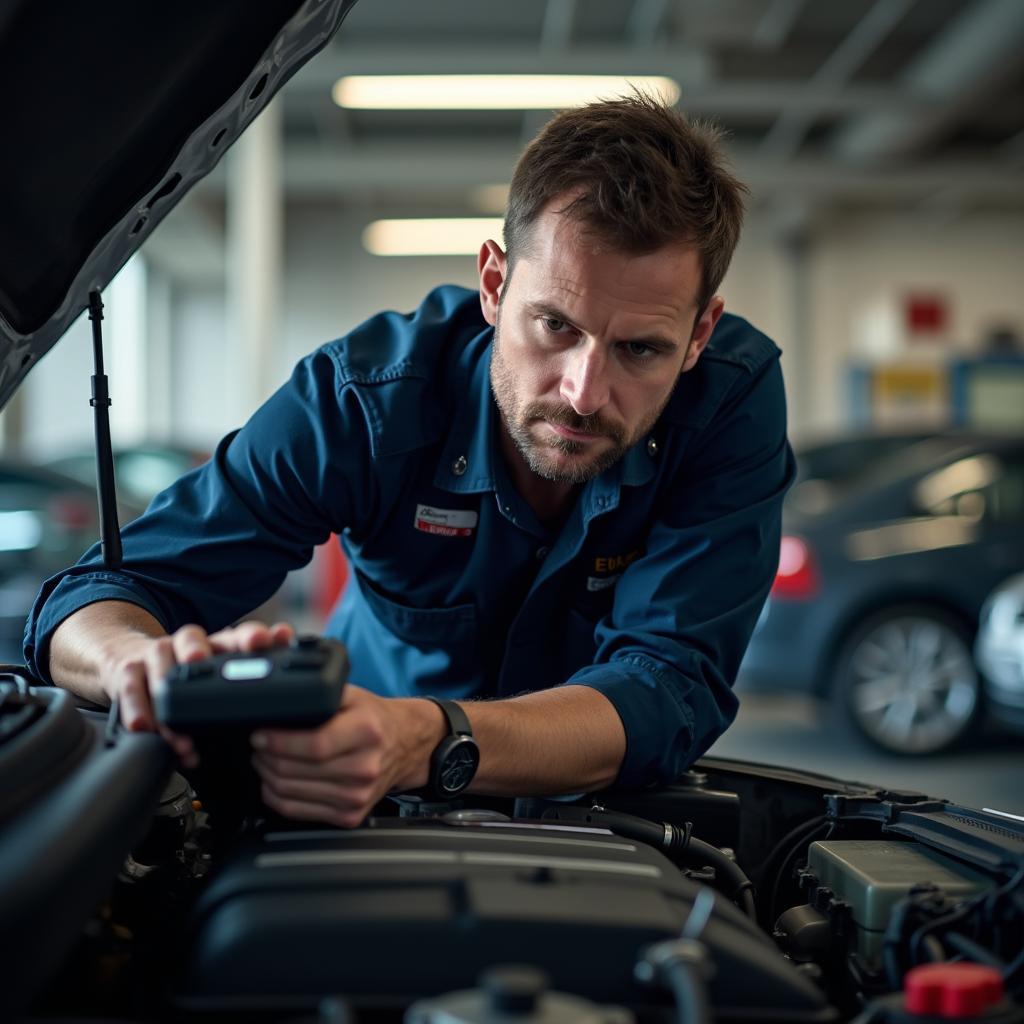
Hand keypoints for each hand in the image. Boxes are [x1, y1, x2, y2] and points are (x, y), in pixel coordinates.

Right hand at [104, 619, 294, 764]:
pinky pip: (132, 687)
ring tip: (177, 714)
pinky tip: (145, 726)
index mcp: (220, 647)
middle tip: (201, 661)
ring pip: (161, 657)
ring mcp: (158, 655)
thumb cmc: (187, 680)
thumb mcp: (220, 686)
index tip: (273, 638)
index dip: (257, 637)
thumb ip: (248, 696)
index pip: (240, 636)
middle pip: (195, 637)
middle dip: (201, 647)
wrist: (129, 663)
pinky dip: (138, 709)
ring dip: (167, 683)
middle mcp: (190, 646)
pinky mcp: (130, 672)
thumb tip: (290, 718)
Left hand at [251, 686, 443, 827]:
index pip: (314, 745)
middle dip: (266, 757)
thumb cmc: (375, 719)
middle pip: (296, 771)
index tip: (260, 735)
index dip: (279, 742)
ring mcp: (357, 796)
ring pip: (290, 793)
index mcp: (367, 732)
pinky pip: (296, 811)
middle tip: (258, 745)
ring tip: (265, 759)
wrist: (407, 744)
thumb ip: (320, 696)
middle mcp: (365, 767)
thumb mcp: (352, 694)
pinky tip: (275, 781)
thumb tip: (279, 703)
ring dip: (267, 775)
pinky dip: (276, 796)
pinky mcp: (350, 815)